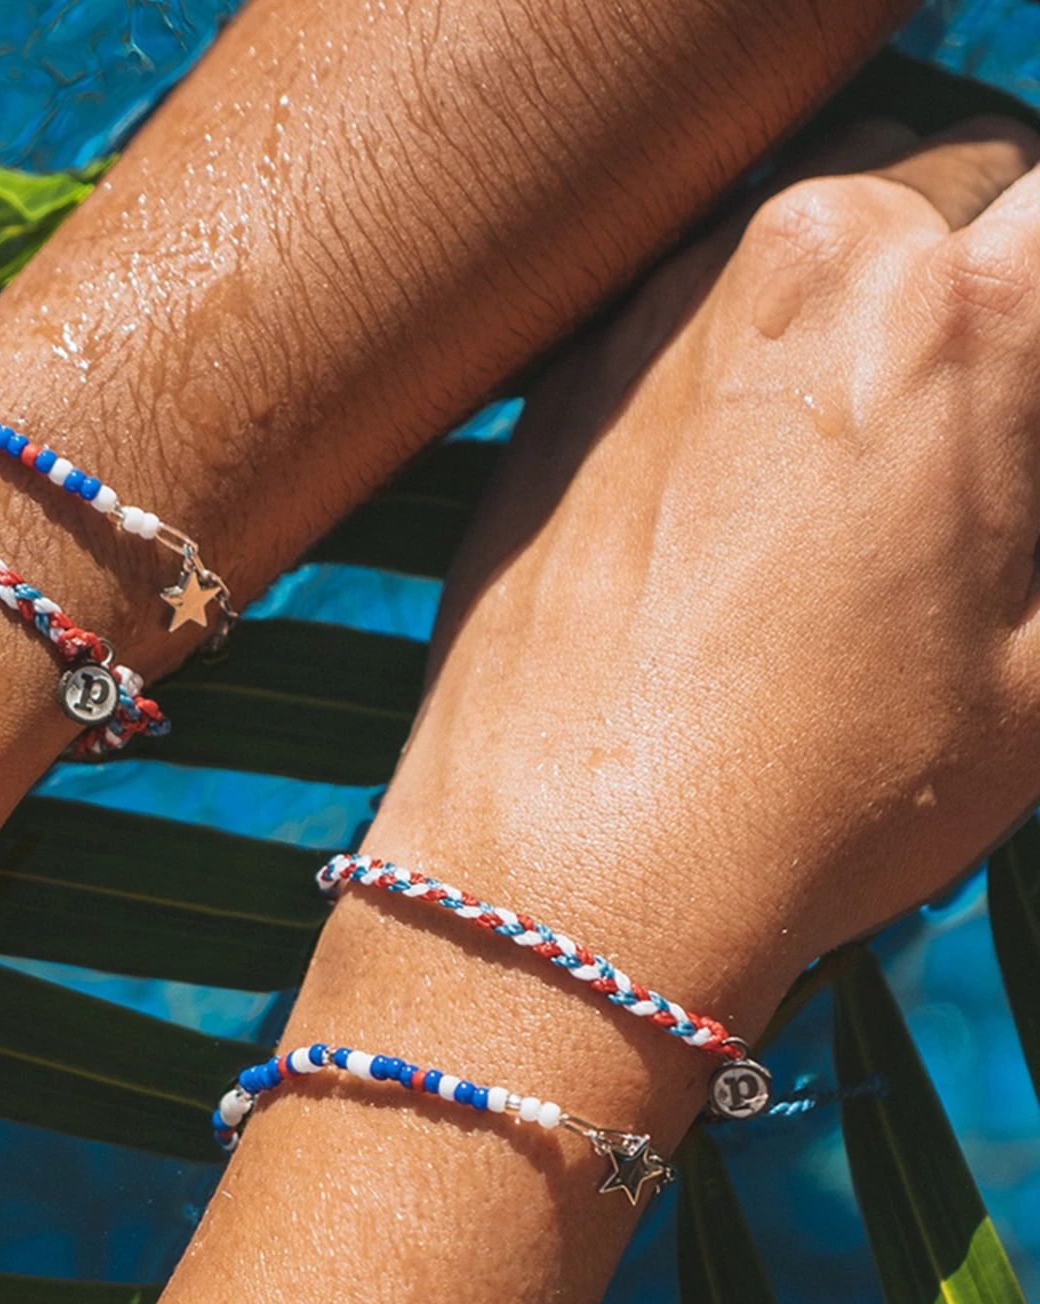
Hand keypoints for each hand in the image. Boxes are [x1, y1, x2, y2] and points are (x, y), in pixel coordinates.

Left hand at [408, 119, 1039, 1015]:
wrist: (574, 863)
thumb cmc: (825, 789)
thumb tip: (1014, 425)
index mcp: (952, 313)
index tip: (1018, 402)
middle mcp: (794, 262)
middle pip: (945, 186)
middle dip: (976, 283)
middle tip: (963, 432)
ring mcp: (654, 310)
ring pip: (808, 230)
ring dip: (853, 299)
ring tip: (842, 457)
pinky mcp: (563, 375)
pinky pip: (685, 300)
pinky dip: (738, 347)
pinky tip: (728, 480)